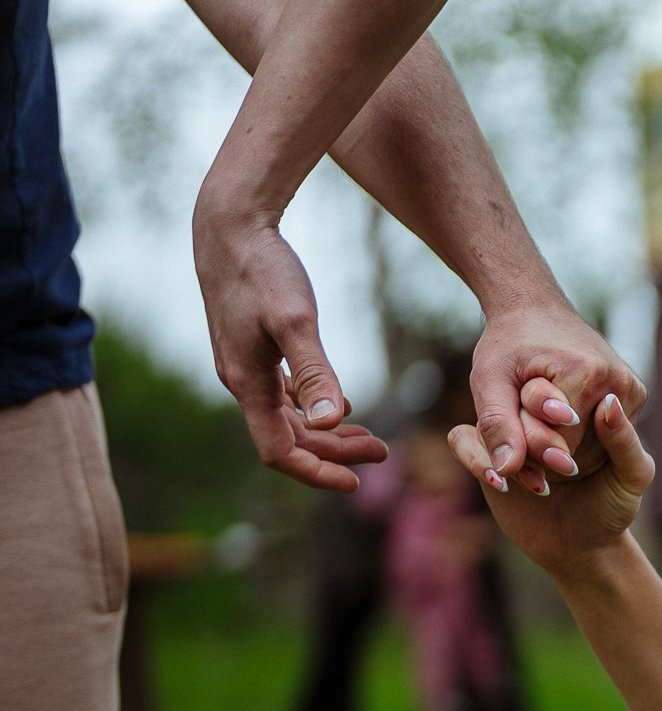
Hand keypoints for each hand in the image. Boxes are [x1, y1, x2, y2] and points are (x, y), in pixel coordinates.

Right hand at [192, 207, 386, 491]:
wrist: (230, 226)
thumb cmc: (262, 269)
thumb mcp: (294, 320)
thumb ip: (313, 372)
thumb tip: (328, 421)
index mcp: (248, 383)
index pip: (279, 452)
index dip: (316, 473)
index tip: (356, 484)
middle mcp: (242, 381)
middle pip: (288, 440)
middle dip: (334, 454)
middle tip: (383, 453)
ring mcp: (245, 365)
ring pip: (287, 419)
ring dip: (328, 434)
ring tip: (372, 439)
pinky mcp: (252, 348)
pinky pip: (283, 395)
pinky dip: (314, 408)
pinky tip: (343, 406)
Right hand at [446, 390, 649, 576]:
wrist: (582, 547)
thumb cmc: (612, 507)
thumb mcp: (632, 476)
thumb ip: (625, 441)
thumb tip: (610, 403)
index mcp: (578, 407)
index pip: (558, 384)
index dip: (558, 404)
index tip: (571, 421)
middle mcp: (540, 414)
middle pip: (520, 396)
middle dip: (537, 431)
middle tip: (564, 466)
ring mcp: (509, 431)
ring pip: (490, 415)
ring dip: (509, 446)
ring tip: (541, 485)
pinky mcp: (483, 454)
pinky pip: (461, 439)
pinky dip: (477, 458)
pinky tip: (502, 484)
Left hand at [469, 298, 646, 494]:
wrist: (536, 306)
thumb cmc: (507, 343)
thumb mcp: (488, 381)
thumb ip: (496, 426)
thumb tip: (506, 471)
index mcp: (584, 376)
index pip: (560, 448)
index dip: (532, 448)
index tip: (514, 431)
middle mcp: (617, 382)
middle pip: (582, 449)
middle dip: (551, 445)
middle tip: (526, 420)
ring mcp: (632, 387)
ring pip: (598, 445)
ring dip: (568, 441)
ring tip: (545, 414)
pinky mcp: (636, 391)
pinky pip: (609, 432)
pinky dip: (585, 431)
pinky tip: (565, 411)